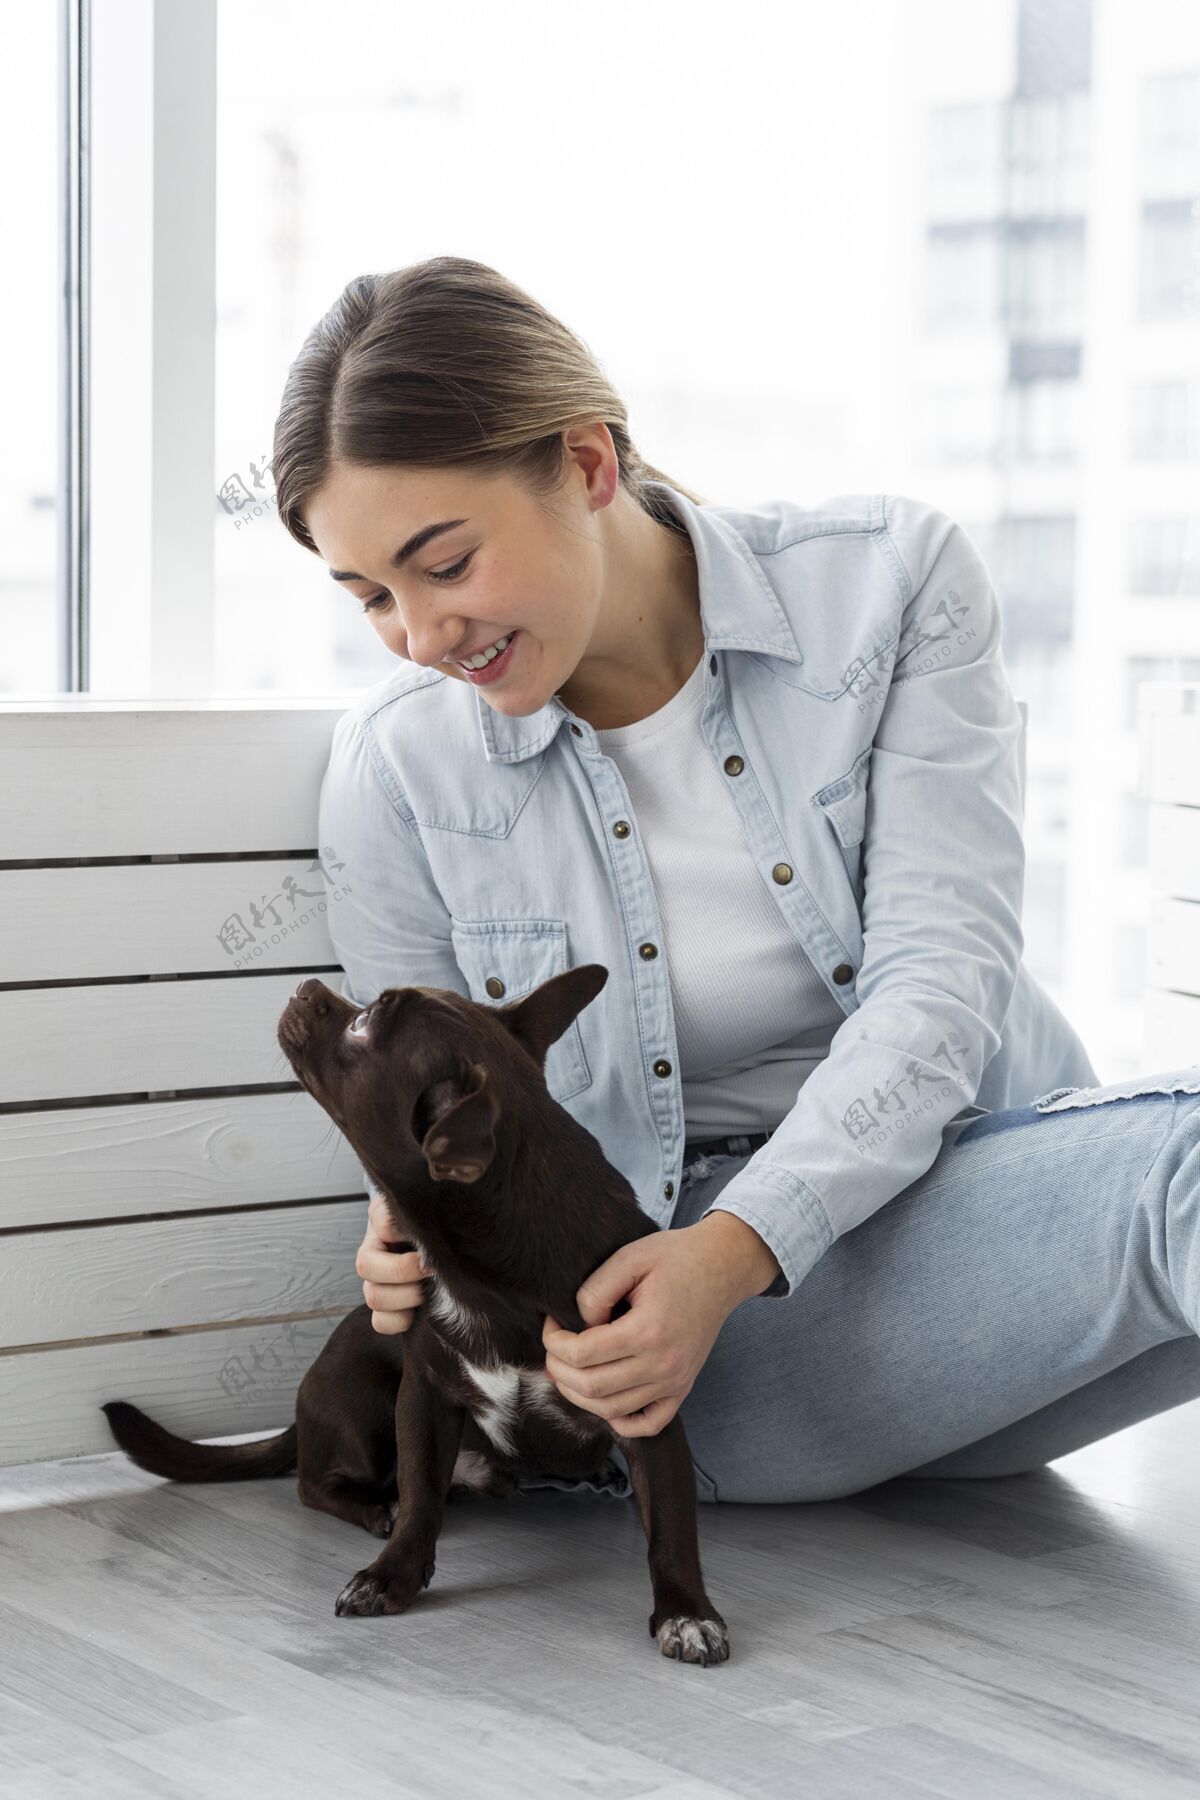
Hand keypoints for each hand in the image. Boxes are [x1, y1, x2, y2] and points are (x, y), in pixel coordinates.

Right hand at [355, 1187, 429, 1334]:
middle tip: (431, 1268)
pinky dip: (398, 1320)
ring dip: (404, 1297)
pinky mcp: (385, 1308)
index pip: (380, 1222)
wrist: (440, 1242)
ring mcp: (375, 1281)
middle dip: (402, 1271)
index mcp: (383, 1222)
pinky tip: (417, 1313)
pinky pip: (379, 1322)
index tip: (424, 1236)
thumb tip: (440, 1202)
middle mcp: (373, 1251)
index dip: (399, 1231)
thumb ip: (431, 1201)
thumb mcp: (433, 1205)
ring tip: (428, 1290)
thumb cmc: (437, 1222)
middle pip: (365, 1265)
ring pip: (372, 1296)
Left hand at [541, 1219, 753, 1438]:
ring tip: (569, 1368)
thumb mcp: (629, 1259)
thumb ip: (595, 1292)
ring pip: (612, 1410)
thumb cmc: (675, 1258)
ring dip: (579, 1395)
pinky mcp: (683, 1387)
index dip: (554, 1342)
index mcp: (648, 1331)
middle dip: (559, 1369)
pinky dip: (620, 1421)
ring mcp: (676, 1381)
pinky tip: (604, 1399)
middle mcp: (663, 1364)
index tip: (551, 1323)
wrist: (723, 1266)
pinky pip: (648, 1423)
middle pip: (592, 1388)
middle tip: (554, 1346)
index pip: (582, 1355)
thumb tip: (578, 1326)